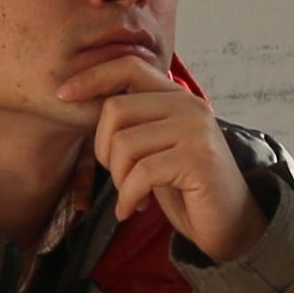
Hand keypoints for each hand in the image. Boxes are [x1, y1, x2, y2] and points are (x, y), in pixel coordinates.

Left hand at [68, 54, 263, 265]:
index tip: (63, 95)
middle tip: (119, 177)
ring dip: (118, 180)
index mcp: (177, 96)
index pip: (128, 66)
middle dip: (103, 151)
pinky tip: (133, 209)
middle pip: (115, 109)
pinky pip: (141, 173)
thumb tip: (82, 100)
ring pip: (124, 144)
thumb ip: (133, 122)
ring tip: (131, 196)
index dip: (92, 77)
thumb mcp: (156, 147)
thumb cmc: (185, 188)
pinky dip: (127, 197)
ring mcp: (196, 130)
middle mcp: (189, 106)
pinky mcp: (198, 159)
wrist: (231, 226)